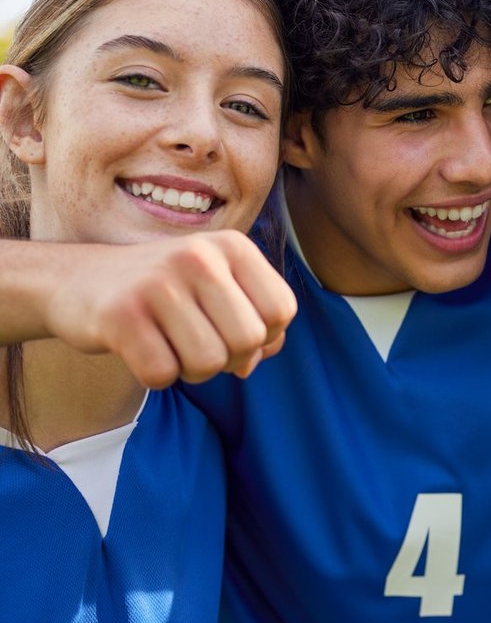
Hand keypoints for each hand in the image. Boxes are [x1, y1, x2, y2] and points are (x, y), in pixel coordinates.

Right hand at [42, 231, 296, 386]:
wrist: (78, 280)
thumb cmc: (165, 292)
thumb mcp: (219, 289)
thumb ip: (255, 320)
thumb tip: (258, 358)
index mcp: (232, 246)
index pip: (282, 310)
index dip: (264, 337)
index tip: (232, 331)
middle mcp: (198, 256)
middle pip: (249, 340)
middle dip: (230, 359)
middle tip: (199, 346)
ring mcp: (158, 283)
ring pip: (209, 363)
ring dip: (192, 371)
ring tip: (171, 347)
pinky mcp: (120, 315)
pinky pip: (162, 374)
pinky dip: (156, 376)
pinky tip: (142, 350)